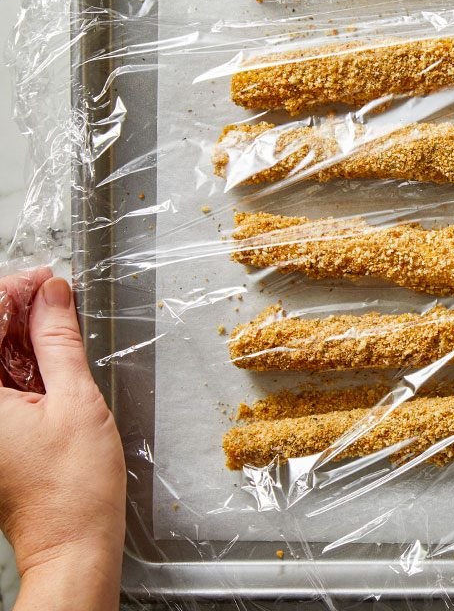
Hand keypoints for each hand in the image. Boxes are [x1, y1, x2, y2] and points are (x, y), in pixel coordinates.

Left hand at [0, 268, 124, 609]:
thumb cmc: (72, 488)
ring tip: (57, 320)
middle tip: (55, 295)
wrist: (72, 540)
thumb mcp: (75, 399)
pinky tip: (47, 354)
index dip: (12, 290)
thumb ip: (59, 341)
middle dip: (14, 308)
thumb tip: (53, 295)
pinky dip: (17, 363)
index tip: (46, 280)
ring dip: (16, 334)